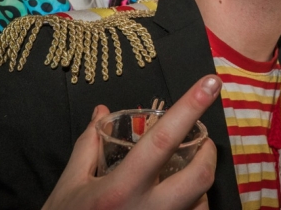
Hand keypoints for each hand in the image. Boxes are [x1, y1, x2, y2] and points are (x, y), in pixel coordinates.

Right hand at [42, 75, 221, 209]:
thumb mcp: (70, 186)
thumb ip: (87, 146)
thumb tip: (101, 111)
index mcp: (120, 188)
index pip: (162, 140)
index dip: (190, 108)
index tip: (211, 83)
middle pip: (200, 178)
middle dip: (208, 154)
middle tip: (201, 142)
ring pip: (201, 203)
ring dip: (199, 183)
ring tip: (183, 174)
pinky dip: (192, 204)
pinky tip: (177, 198)